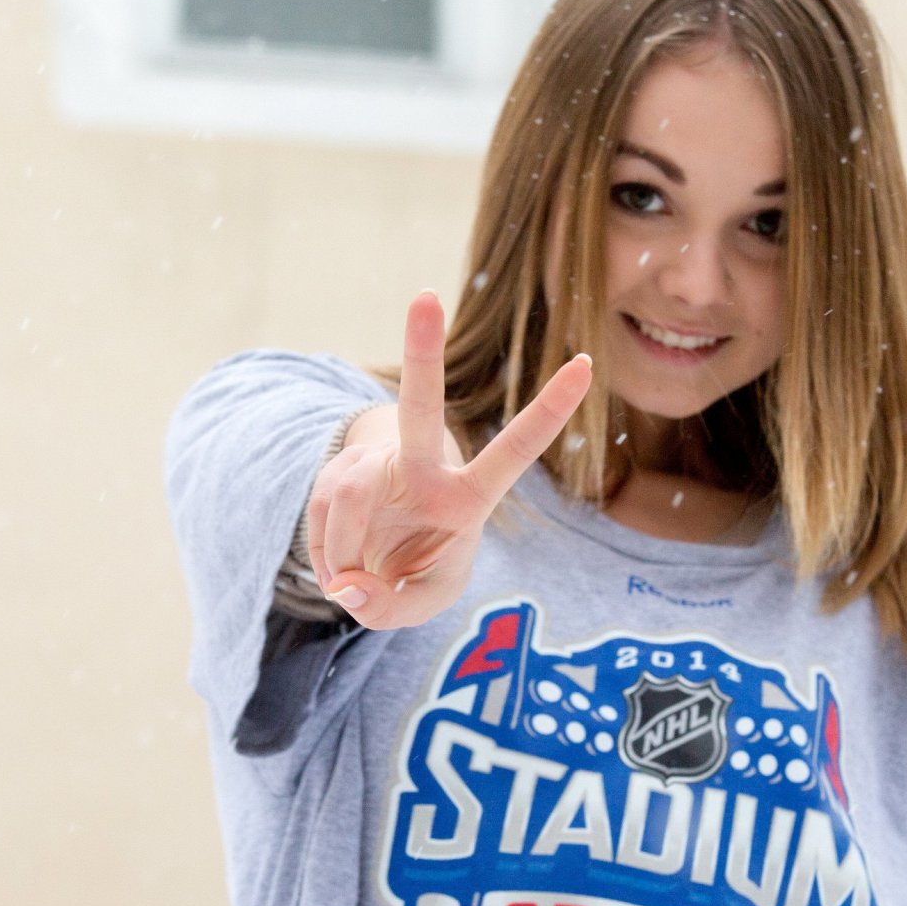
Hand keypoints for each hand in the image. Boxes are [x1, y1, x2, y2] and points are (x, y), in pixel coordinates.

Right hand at [306, 290, 591, 629]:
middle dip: (421, 351)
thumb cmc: (418, 568)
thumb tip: (347, 588)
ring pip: (345, 499)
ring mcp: (373, 465)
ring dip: (343, 555)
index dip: (549, 411)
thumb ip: (392, 608)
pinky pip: (320, 521)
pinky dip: (326, 561)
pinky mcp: (332, 474)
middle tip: (425, 297)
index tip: (586, 362)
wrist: (373, 552)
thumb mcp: (422, 602)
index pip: (515, 451)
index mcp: (467, 495)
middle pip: (421, 407)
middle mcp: (422, 465)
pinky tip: (339, 569)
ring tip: (354, 584)